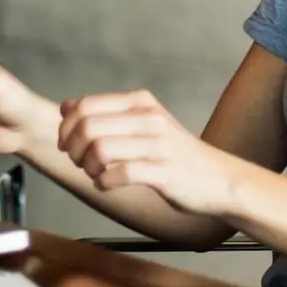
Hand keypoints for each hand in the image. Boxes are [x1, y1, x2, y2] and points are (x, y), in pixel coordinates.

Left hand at [57, 89, 239, 216]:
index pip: (85, 105)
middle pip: (88, 127)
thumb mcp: (145, 123)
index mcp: (141, 102)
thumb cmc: (176, 154)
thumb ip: (108, 114)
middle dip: (73, 149)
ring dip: (88, 167)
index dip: (66, 127)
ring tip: (95, 174)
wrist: (220, 178)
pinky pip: (119, 175)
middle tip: (79, 162)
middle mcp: (149, 117)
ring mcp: (157, 144)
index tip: (67, 144)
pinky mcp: (163, 171)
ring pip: (100, 150)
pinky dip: (104, 183)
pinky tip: (107, 185)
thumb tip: (66, 107)